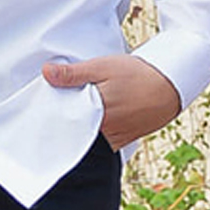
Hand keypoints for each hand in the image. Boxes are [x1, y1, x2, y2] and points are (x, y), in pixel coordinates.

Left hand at [42, 54, 180, 149]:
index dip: (49, 116)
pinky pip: (99, 143)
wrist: (171, 86)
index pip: (62, 121)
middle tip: (48, 113)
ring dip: (75, 130)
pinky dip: (90, 135)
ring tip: (65, 116)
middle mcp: (103, 132)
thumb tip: (46, 72)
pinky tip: (85, 122)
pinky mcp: (121, 141)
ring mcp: (113, 139)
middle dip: (60, 124)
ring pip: (86, 139)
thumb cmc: (137, 75)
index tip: (38, 111)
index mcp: (95, 113)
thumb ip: (74, 73)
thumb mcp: (102, 66)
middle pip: (73, 132)